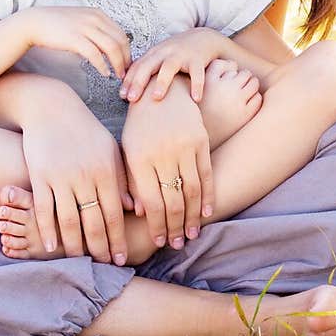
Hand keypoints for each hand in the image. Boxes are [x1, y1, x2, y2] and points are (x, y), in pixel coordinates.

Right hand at [17, 6, 130, 79]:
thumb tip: (107, 45)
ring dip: (118, 64)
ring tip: (118, 75)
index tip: (127, 62)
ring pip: (111, 48)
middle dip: (126, 58)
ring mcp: (85, 27)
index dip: (127, 50)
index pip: (121, 33)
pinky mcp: (75, 39)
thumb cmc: (57, 24)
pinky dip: (103, 66)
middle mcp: (94, 18)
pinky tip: (104, 73)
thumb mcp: (81, 20)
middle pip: (120, 40)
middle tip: (126, 72)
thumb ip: (95, 28)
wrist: (35, 23)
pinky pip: (95, 55)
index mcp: (98, 13)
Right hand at [20, 83, 133, 264]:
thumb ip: (122, 179)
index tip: (121, 259)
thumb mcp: (110, 150)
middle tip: (103, 267)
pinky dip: (47, 231)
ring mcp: (61, 178)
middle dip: (100, 249)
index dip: (117, 239)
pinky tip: (50, 247)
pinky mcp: (40, 176)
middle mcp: (85, 177)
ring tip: (78, 261)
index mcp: (106, 171)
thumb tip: (134, 209)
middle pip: (93, 223)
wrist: (52, 108)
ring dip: (74, 246)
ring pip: (69, 222)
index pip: (115, 215)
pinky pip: (44, 210)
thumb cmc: (85, 131)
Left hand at [120, 28, 226, 104]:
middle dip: (138, 82)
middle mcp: (165, 52)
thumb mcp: (160, 58)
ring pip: (169, 67)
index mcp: (154, 53)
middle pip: (148, 66)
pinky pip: (197, 73)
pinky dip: (197, 85)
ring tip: (156, 97)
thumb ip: (147, 71)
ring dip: (162, 81)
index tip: (121, 95)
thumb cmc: (178, 54)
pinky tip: (196, 99)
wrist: (204, 38)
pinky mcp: (198, 59)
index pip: (137, 66)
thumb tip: (126, 93)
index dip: (128, 80)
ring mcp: (181, 55)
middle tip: (131, 99)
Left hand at [121, 74, 212, 248]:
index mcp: (139, 158)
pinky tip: (206, 213)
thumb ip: (132, 182)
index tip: (159, 241)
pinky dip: (208, 196)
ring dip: (193, 217)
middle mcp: (162, 153)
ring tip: (191, 234)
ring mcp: (183, 146)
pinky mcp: (200, 140)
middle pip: (173, 201)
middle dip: (175, 227)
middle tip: (176, 244)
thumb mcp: (127, 151)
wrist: (160, 90)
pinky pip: (206, 174)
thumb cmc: (138, 125)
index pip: (151, 201)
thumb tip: (142, 216)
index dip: (156, 225)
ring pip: (191, 191)